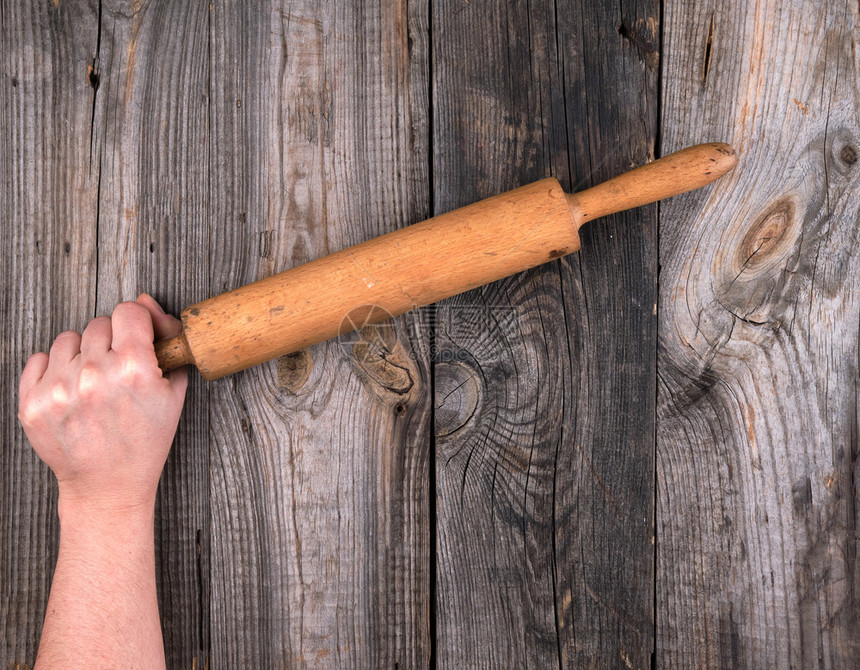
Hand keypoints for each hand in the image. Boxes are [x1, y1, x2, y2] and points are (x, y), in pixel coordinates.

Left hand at [17, 294, 187, 515]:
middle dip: (112, 342)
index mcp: (134, 370)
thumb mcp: (172, 394)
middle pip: (100, 324)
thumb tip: (146, 303)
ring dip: (82, 354)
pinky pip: (39, 359)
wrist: (108, 487)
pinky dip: (55, 370)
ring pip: (68, 339)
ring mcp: (59, 389)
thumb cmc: (145, 442)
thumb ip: (165, 344)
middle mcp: (94, 375)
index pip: (128, 311)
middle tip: (118, 369)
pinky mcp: (32, 403)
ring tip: (93, 381)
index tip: (139, 336)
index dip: (138, 322)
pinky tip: (71, 390)